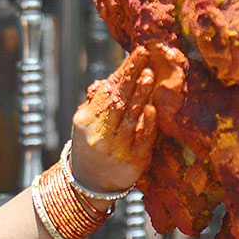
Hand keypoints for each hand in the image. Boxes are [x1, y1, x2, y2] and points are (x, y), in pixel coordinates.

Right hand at [70, 43, 185, 194]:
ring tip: (149, 75)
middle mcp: (99, 135)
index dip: (123, 71)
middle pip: (117, 100)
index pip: (106, 91)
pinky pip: (142, 138)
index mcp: (86, 121)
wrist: (91, 184)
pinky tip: (152, 108)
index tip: (138, 54)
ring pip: (130, 117)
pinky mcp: (134, 162)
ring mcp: (117, 149)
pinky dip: (147, 122)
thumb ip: (98, 101)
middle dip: (132, 76)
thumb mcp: (86, 122)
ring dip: (141, 94)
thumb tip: (113, 79)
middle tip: (145, 55)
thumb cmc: (91, 145)